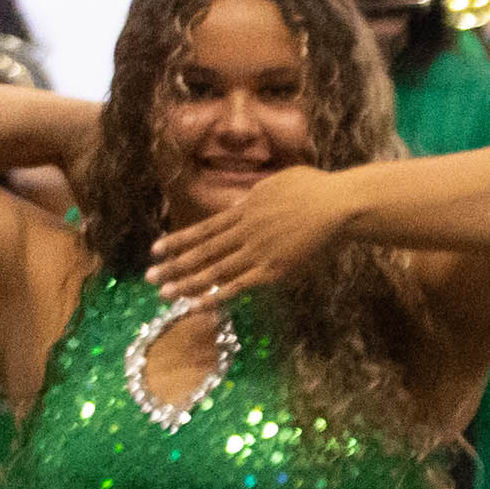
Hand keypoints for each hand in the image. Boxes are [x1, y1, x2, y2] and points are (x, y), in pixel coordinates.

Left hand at [146, 163, 362, 308]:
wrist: (338, 205)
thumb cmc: (316, 189)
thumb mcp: (276, 183)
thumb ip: (253, 197)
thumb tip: (238, 205)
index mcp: (244, 211)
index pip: (204, 229)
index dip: (178, 240)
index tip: (156, 250)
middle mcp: (244, 232)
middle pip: (202, 251)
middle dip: (174, 265)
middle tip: (151, 277)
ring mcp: (257, 252)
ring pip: (214, 270)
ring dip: (187, 282)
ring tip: (165, 293)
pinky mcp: (274, 269)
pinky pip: (239, 286)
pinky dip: (217, 295)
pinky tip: (197, 304)